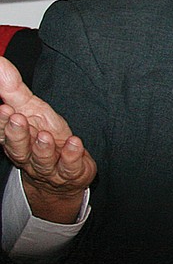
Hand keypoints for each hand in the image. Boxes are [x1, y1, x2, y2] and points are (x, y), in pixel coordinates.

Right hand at [0, 57, 95, 223]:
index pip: (4, 132)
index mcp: (16, 138)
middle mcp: (27, 155)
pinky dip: (71, 156)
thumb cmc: (44, 134)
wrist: (63, 174)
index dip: (1, 122)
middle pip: (18, 148)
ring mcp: (48, 166)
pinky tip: (74, 144)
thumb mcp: (30, 109)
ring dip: (42, 148)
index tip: (3, 108)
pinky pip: (70, 166)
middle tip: (17, 118)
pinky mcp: (70, 172)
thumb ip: (12, 88)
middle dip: (16, 134)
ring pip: (41, 160)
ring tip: (45, 135)